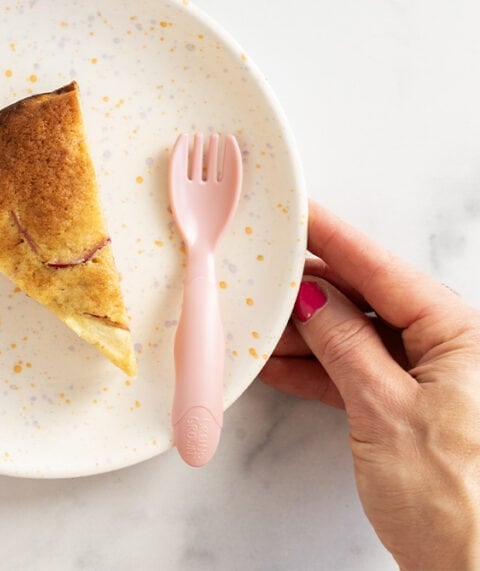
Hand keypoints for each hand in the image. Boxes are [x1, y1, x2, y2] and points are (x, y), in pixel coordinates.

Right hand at [259, 201, 479, 569]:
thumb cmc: (461, 502)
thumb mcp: (384, 409)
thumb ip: (345, 345)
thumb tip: (314, 301)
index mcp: (459, 335)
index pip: (382, 269)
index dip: (332, 237)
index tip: (296, 211)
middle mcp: (450, 351)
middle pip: (367, 300)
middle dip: (310, 289)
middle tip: (261, 271)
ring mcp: (429, 383)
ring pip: (356, 339)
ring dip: (305, 335)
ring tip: (255, 323)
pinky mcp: (410, 415)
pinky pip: (356, 376)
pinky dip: (316, 372)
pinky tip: (276, 365)